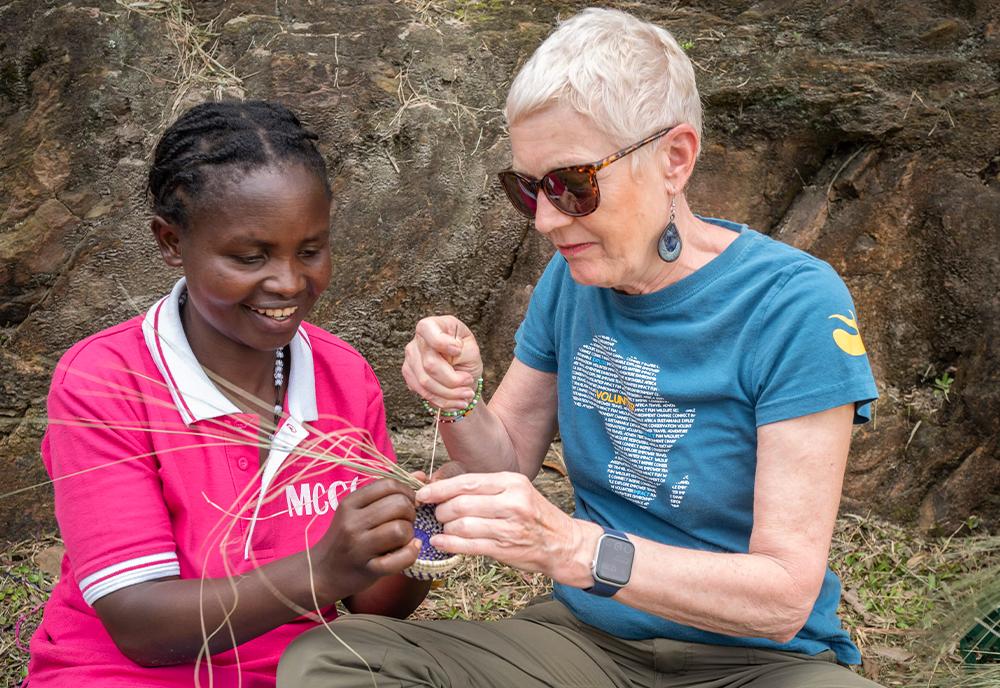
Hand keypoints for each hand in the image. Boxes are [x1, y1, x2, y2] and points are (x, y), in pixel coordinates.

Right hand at [313, 479, 420, 599]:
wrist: (322, 572)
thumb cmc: (346, 537)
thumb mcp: (359, 510)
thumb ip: (387, 493)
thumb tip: (421, 475)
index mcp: (350, 503)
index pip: (388, 485)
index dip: (406, 491)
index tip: (407, 502)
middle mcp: (352, 522)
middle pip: (398, 505)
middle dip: (411, 512)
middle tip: (405, 521)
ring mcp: (359, 546)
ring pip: (400, 529)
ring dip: (410, 533)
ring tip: (404, 537)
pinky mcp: (368, 569)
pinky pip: (400, 558)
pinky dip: (411, 553)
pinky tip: (410, 549)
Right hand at [403, 315, 481, 410]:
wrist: (461, 373)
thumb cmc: (467, 357)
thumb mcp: (471, 350)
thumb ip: (462, 351)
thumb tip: (452, 354)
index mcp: (435, 324)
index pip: (428, 329)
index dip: (441, 342)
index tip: (458, 350)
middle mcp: (418, 338)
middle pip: (430, 364)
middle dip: (453, 379)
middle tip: (469, 383)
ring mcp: (410, 356)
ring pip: (425, 382)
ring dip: (449, 393)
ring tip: (466, 395)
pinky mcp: (409, 374)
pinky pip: (423, 393)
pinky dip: (443, 400)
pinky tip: (457, 402)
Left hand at [415, 472, 587, 582]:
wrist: (563, 543)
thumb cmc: (534, 515)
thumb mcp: (516, 491)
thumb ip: (484, 489)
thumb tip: (443, 487)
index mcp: (512, 482)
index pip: (467, 482)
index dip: (440, 488)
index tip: (423, 494)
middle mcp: (511, 502)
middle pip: (460, 504)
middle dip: (440, 510)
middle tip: (436, 513)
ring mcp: (508, 527)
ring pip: (461, 525)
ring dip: (445, 527)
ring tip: (443, 527)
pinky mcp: (504, 549)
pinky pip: (468, 546)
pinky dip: (449, 543)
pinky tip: (440, 542)